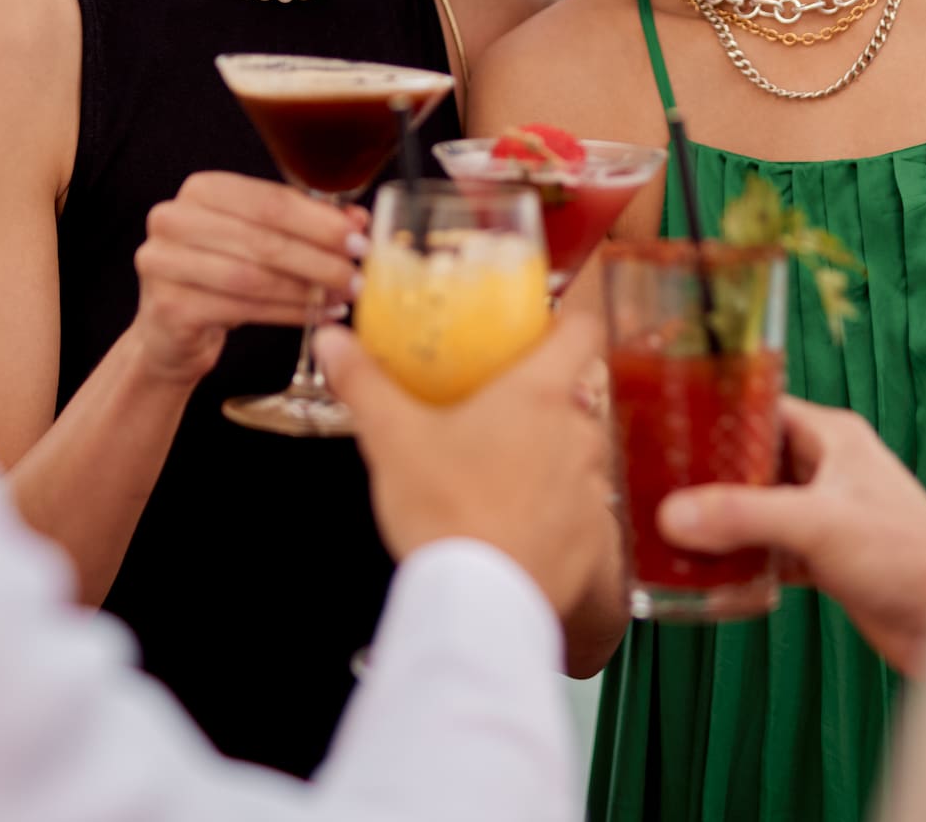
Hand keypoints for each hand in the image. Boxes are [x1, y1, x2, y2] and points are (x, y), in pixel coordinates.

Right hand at [130, 171, 365, 385]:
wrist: (173, 331)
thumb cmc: (222, 276)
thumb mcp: (263, 241)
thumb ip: (306, 225)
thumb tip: (357, 221)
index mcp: (202, 189)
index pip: (270, 201)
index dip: (320, 222)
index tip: (358, 239)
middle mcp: (174, 219)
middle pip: (264, 240)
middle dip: (319, 259)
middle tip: (356, 276)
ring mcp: (164, 262)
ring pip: (254, 277)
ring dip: (307, 290)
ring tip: (342, 298)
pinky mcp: (168, 307)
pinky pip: (243, 309)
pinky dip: (289, 313)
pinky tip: (318, 316)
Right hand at [319, 309, 612, 619]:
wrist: (478, 602)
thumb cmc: (443, 513)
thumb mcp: (391, 439)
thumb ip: (364, 383)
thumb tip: (333, 341)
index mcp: (538, 394)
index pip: (582, 331)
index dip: (567, 323)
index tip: (543, 329)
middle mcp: (577, 431)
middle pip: (576, 394)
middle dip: (545, 398)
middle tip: (501, 409)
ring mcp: (590, 484)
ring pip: (580, 450)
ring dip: (552, 453)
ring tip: (503, 470)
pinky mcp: (592, 533)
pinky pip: (582, 505)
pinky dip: (558, 507)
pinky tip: (518, 519)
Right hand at [657, 397, 925, 676]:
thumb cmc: (911, 556)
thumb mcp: (817, 525)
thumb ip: (744, 517)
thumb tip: (675, 514)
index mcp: (833, 437)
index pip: (762, 407)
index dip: (717, 411)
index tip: (669, 419)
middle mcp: (829, 469)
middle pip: (754, 459)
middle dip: (710, 472)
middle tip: (657, 479)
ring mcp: (829, 515)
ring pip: (760, 507)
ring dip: (724, 519)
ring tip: (671, 524)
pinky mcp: (829, 560)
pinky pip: (772, 551)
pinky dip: (744, 560)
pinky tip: (711, 572)